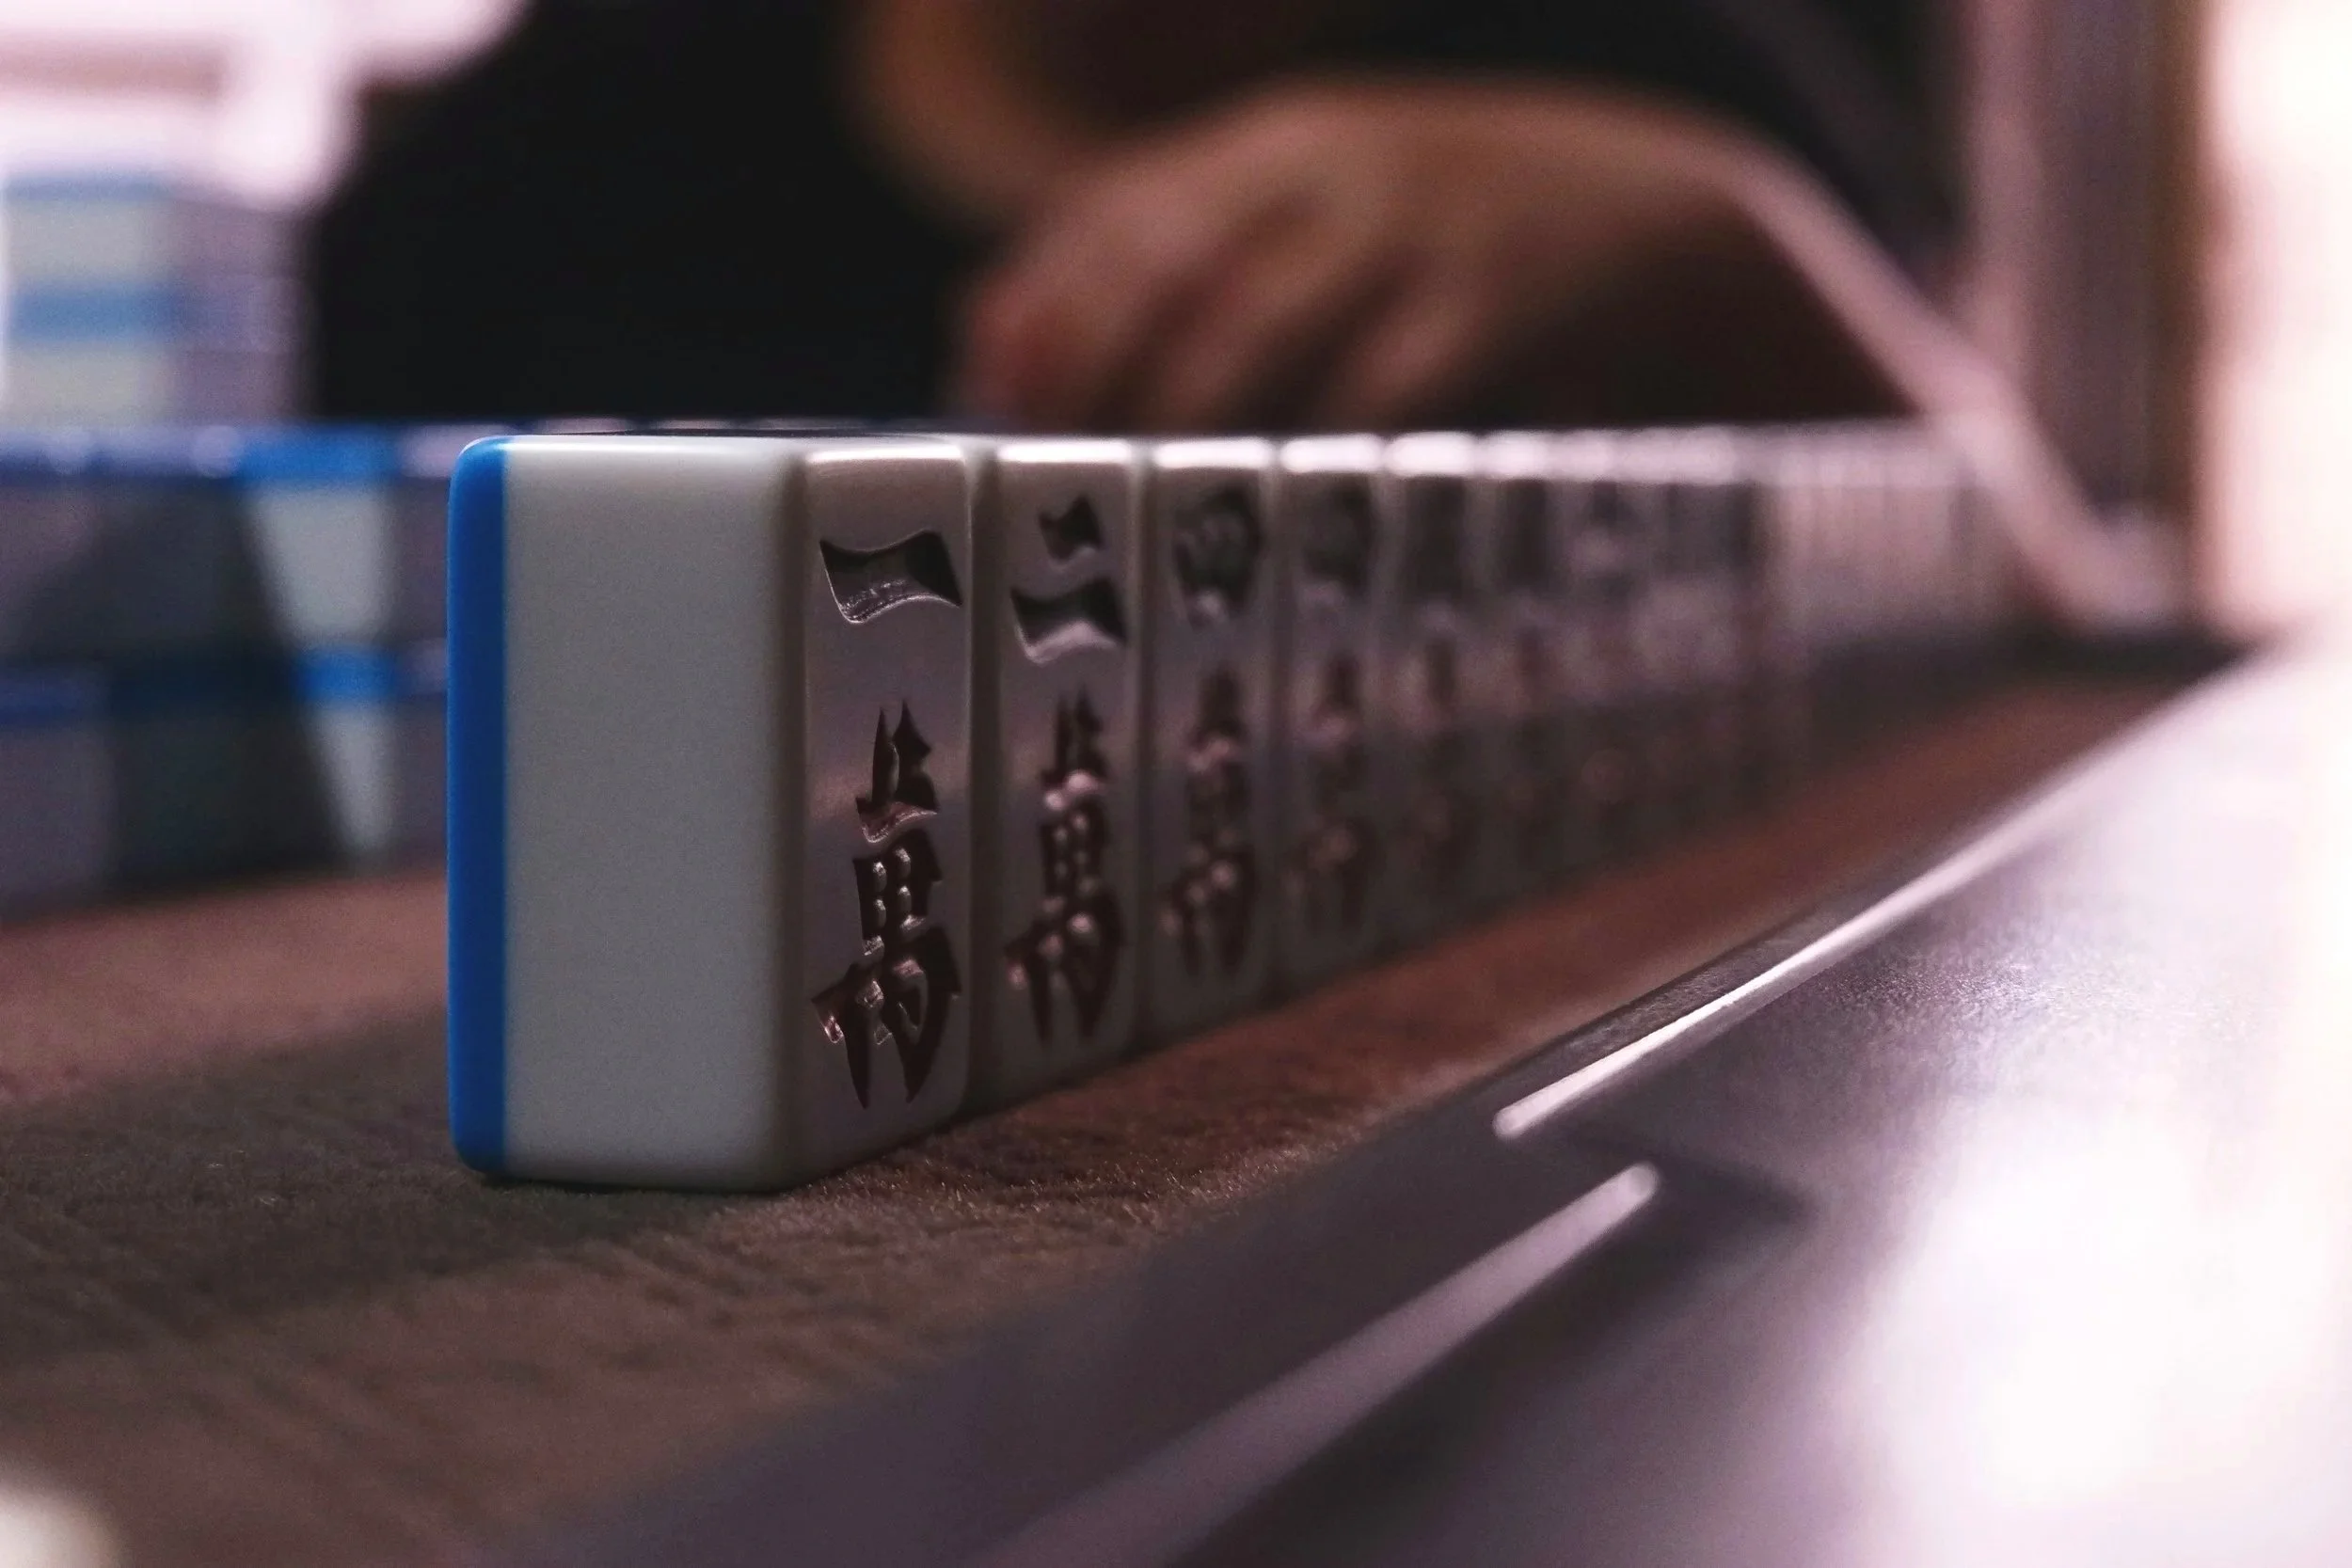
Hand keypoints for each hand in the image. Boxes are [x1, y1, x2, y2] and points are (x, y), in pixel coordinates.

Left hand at [956, 80, 1900, 430]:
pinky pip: (1380, 384)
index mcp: (1275, 143)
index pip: (1114, 212)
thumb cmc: (1461, 255)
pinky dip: (1315, 453)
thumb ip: (1180, 267)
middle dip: (1088, 375)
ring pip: (1254, 324)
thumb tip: (989, 334)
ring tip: (1127, 516)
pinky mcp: (1499, 292)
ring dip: (1176, 426)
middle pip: (1162, 264)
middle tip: (1041, 483)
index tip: (984, 408)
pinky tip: (1270, 520)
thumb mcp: (1324, 225)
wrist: (1676, 219)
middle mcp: (1330, 162)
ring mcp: (1416, 220)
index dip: (1040, 309)